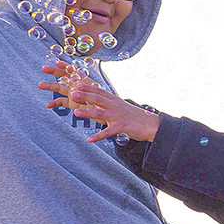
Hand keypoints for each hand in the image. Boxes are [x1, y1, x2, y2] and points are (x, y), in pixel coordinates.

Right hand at [39, 61, 101, 114]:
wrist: (107, 110)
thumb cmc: (103, 100)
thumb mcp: (95, 94)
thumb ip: (85, 94)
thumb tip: (74, 94)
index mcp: (82, 80)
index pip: (73, 70)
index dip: (65, 66)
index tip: (58, 62)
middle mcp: (76, 85)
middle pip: (62, 75)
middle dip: (53, 71)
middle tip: (44, 68)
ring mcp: (73, 94)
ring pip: (59, 87)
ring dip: (49, 85)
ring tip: (40, 85)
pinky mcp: (72, 104)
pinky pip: (61, 102)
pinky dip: (55, 103)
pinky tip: (48, 105)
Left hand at [40, 63, 160, 142]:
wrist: (151, 124)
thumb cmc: (134, 116)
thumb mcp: (122, 106)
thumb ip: (109, 103)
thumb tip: (97, 101)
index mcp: (114, 100)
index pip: (100, 91)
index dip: (88, 87)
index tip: (77, 83)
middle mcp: (115, 106)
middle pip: (98, 99)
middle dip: (85, 96)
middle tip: (72, 93)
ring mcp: (118, 116)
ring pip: (100, 113)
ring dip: (87, 112)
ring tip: (75, 112)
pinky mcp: (121, 128)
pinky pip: (108, 132)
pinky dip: (98, 136)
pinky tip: (90, 139)